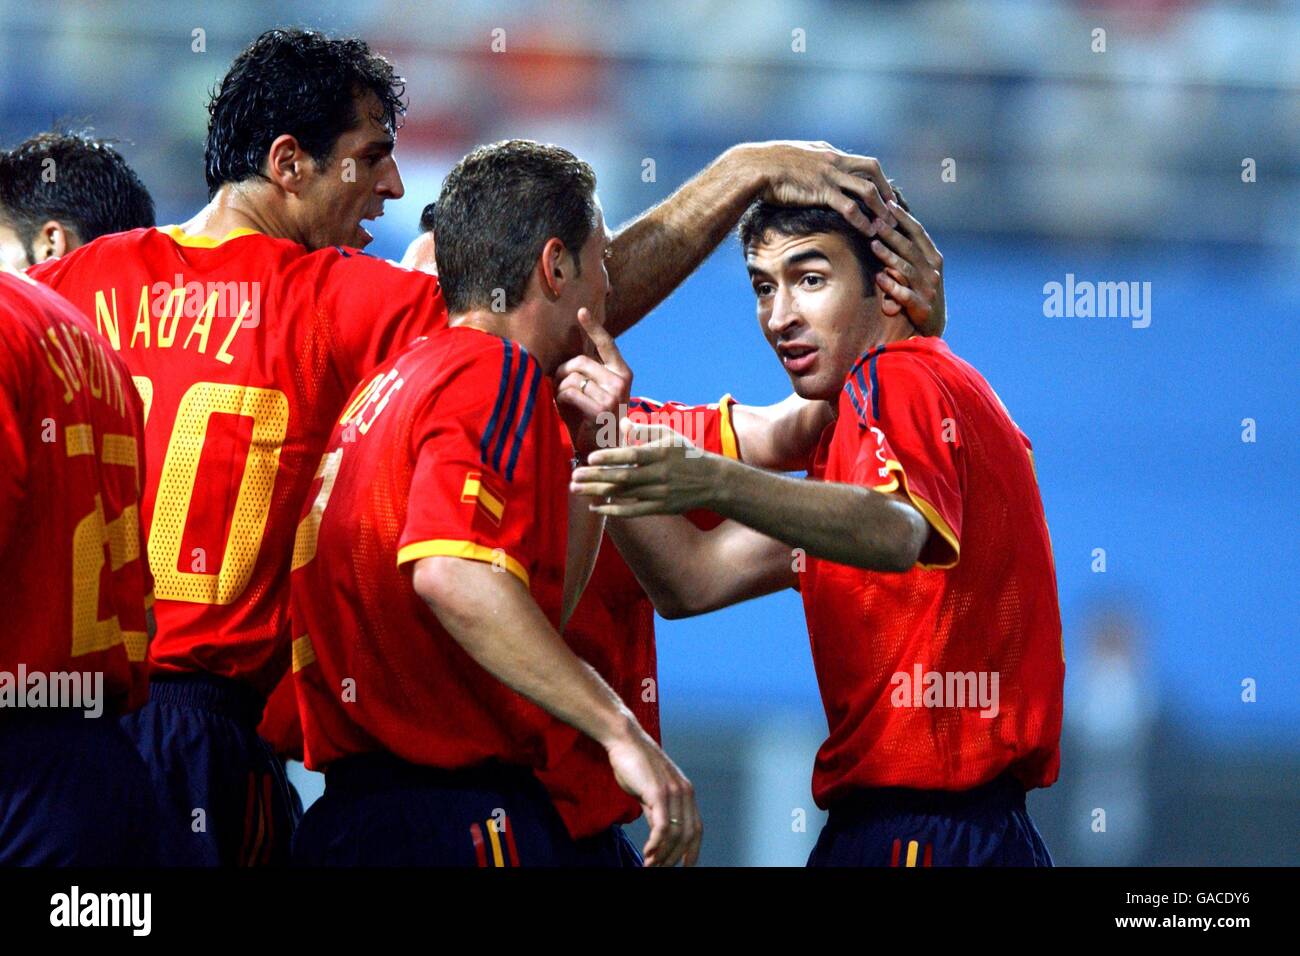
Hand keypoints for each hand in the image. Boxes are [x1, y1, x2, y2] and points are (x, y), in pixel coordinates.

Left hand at [554, 308, 632, 457]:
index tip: (581, 311)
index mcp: (622, 373)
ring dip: (559, 388)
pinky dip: (560, 399)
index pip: (607, 344)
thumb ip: (585, 374)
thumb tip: (564, 358)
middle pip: (581, 361)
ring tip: (561, 401)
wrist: (600, 452)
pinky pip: (570, 392)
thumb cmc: (590, 421)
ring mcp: (613, 394)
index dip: (594, 327)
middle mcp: (621, 381)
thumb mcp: (592, 393)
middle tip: (556, 385)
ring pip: (572, 377)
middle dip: (562, 371)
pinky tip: (564, 409)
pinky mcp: (601, 408)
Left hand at [571, 420, 719, 516]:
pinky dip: (613, 511)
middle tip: (574, 476)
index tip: (590, 457)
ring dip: (598, 492)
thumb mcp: (669, 435)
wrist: (711, 481)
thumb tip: (620, 422)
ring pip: (623, 494)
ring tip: (576, 489)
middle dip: (596, 477)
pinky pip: (633, 511)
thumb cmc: (685, 454)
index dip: (610, 457)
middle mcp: (658, 474)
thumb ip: (643, 430)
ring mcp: (659, 493)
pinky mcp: (659, 507)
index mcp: (659, 453)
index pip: (631, 456)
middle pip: (622, 477)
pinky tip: (596, 508)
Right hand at [604, 724, 701, 866]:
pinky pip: (662, 826)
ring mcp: (673, 792)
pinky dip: (656, 844)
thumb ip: (657, 811)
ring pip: (675, 834)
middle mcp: (684, 793)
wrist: (625, 739)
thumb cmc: (634, 764)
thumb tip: (658, 835)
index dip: (692, 851)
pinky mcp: (659, 792)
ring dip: (663, 855)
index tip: (685, 866)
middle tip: (659, 869)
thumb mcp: (650, 791)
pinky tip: (647, 853)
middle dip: (673, 857)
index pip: (696, 829)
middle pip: (687, 836)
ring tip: (650, 866)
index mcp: (686, 793)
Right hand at [729, 140, 897, 236]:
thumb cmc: (766, 167)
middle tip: (894, 207)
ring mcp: (829, 175)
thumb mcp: (793, 160)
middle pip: (872, 169)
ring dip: (880, 207)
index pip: (859, 162)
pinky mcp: (821, 191)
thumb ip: (807, 166)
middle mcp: (833, 160)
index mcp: (828, 152)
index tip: (883, 193)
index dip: (875, 178)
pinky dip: (863, 220)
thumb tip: (808, 176)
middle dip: (886, 189)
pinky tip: (868, 231)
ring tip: (888, 224)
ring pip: (867, 189)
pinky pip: (850, 207)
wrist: (753, 168)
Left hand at [869, 200, 945, 335]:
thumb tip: (891, 223)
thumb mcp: (921, 268)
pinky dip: (892, 285)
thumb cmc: (921, 291)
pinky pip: (904, 294)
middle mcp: (932, 271)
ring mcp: (927, 288)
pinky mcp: (920, 306)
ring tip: (873, 244)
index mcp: (934, 257)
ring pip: (906, 268)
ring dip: (889, 256)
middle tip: (875, 220)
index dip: (904, 218)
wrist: (932, 325)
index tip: (889, 204)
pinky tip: (879, 277)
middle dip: (892, 233)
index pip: (918, 232)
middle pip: (909, 247)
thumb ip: (910, 250)